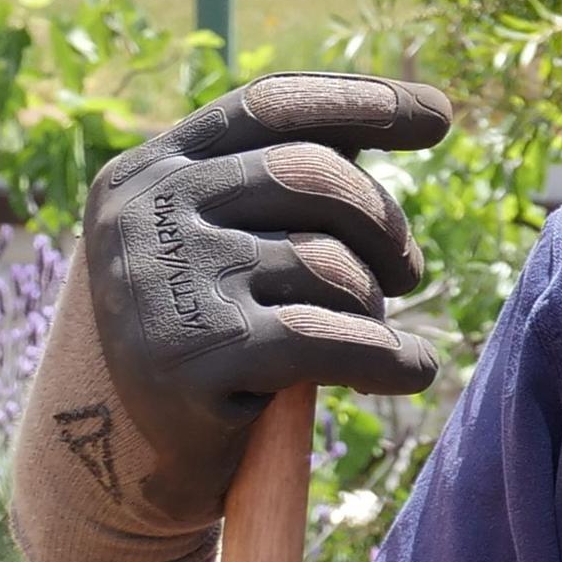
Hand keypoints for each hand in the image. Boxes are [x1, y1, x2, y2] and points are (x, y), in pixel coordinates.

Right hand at [12, 73, 457, 561]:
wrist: (121, 458)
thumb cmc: (201, 333)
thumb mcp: (220, 240)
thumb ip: (287, 180)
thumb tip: (415, 113)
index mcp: (149, 170)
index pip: (271, 105)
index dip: (363, 102)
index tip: (440, 116)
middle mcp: (144, 213)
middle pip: (314, 176)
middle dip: (384, 223)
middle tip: (408, 272)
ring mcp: (164, 282)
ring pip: (330, 263)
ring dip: (371, 303)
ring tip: (359, 331)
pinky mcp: (195, 357)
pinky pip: (336, 341)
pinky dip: (393, 359)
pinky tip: (411, 371)